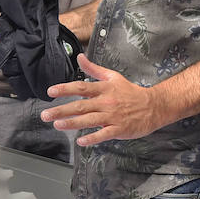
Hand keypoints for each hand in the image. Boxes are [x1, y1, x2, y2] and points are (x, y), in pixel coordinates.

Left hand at [40, 53, 171, 146]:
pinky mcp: (119, 129)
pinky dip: (92, 138)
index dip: (65, 89)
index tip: (51, 91)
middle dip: (62, 110)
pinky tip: (80, 141)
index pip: (81, 87)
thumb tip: (80, 57)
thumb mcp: (113, 77)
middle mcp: (106, 102)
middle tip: (45, 114)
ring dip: (72, 123)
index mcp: (104, 89)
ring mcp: (113, 116)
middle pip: (81, 106)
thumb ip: (94, 69)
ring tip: (57, 124)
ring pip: (89, 120)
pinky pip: (103, 134)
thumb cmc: (130, 92)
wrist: (153, 106)